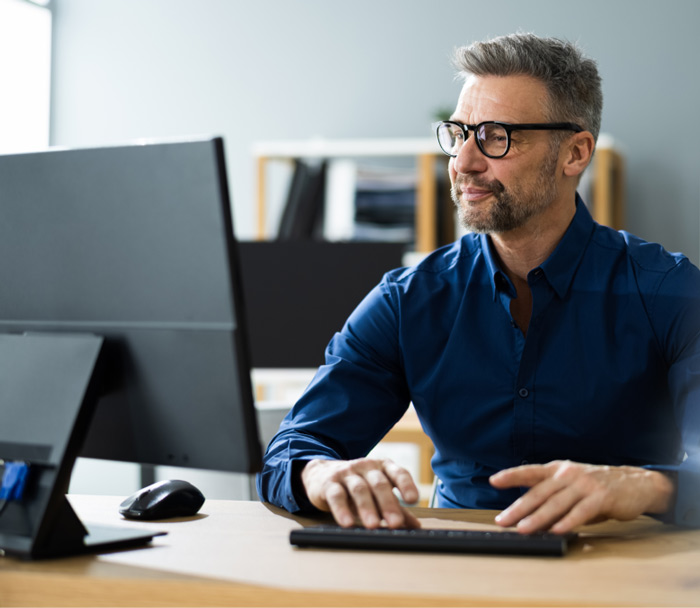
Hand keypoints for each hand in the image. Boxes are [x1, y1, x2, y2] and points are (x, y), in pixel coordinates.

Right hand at [300, 457, 420, 528]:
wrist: (322, 474)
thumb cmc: (357, 484)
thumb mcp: (377, 493)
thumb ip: (396, 507)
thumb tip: (416, 526)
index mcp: (382, 467)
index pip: (398, 473)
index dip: (406, 485)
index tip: (413, 500)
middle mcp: (366, 466)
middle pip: (379, 483)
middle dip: (388, 503)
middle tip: (395, 523)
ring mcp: (347, 473)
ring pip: (359, 489)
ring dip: (367, 508)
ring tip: (373, 525)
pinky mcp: (329, 483)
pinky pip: (337, 495)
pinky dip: (342, 509)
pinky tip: (347, 522)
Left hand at [489, 460, 674, 534]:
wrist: (635, 483)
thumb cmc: (597, 488)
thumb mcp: (571, 488)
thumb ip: (552, 500)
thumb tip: (530, 519)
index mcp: (558, 469)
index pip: (530, 472)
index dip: (511, 475)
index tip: (494, 480)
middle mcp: (568, 474)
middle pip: (539, 492)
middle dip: (518, 508)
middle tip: (503, 520)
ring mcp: (585, 484)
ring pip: (556, 503)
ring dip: (538, 518)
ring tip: (523, 529)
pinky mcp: (601, 497)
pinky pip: (581, 511)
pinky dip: (568, 522)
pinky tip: (557, 531)